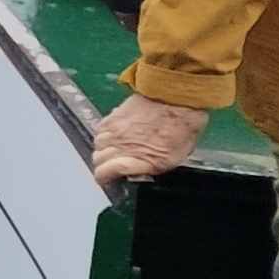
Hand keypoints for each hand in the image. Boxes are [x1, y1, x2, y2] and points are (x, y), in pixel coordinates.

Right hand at [90, 92, 206, 188]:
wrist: (176, 98)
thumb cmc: (181, 128)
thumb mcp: (173, 158)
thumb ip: (150, 167)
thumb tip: (135, 172)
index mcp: (138, 159)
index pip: (105, 172)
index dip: (104, 178)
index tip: (107, 180)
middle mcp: (121, 145)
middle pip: (98, 159)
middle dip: (103, 166)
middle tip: (112, 167)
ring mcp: (115, 130)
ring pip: (97, 145)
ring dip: (103, 150)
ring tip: (114, 151)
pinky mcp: (113, 116)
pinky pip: (100, 130)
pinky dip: (103, 136)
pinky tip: (114, 136)